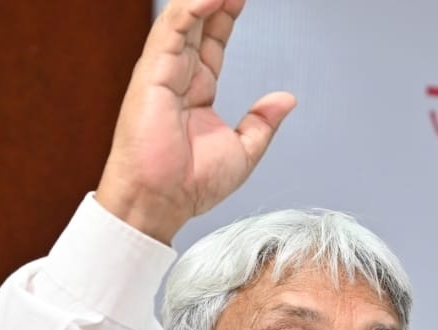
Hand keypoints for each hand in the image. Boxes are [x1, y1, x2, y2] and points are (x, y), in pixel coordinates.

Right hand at [95, 0, 295, 242]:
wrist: (161, 202)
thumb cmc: (190, 186)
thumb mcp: (242, 152)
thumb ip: (262, 123)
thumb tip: (286, 100)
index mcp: (196, 92)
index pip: (211, 42)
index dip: (226, 18)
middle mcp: (176, 78)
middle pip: (197, 23)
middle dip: (216, 1)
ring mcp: (162, 73)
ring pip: (182, 20)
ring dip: (205, 0)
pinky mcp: (151, 75)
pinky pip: (171, 31)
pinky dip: (191, 10)